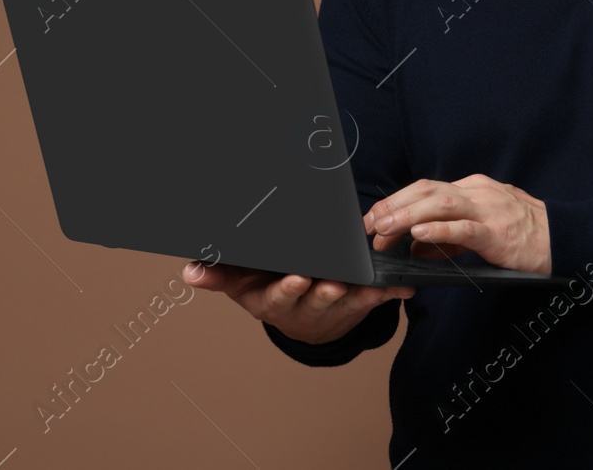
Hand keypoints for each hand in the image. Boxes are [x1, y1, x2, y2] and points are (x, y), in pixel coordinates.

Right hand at [181, 260, 412, 344]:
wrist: (302, 319)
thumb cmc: (268, 291)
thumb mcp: (241, 286)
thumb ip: (217, 276)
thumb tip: (188, 272)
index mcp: (277, 302)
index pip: (282, 296)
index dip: (291, 289)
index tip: (298, 279)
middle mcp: (306, 307)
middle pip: (317, 299)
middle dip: (325, 290)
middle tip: (333, 282)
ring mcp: (333, 306)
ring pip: (348, 299)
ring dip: (359, 292)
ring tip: (369, 283)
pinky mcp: (357, 303)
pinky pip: (375, 298)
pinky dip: (390, 292)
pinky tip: (404, 287)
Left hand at [363, 174, 551, 274]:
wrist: (562, 240)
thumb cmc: (522, 235)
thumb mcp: (480, 229)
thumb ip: (447, 237)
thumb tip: (414, 244)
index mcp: (472, 188)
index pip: (425, 188)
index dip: (396, 200)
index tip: (373, 217)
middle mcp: (477, 192)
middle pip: (426, 190)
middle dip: (394, 206)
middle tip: (370, 225)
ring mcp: (488, 210)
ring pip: (440, 204)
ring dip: (407, 216)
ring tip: (385, 229)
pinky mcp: (497, 232)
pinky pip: (464, 228)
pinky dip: (439, 229)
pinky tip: (419, 234)